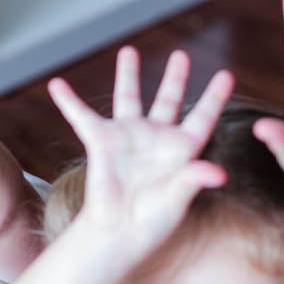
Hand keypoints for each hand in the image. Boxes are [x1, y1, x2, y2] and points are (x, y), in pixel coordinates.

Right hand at [48, 47, 231, 259]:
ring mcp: (128, 138)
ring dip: (128, 75)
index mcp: (181, 150)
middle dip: (174, 77)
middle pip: (168, 100)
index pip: (202, 117)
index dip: (213, 97)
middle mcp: (156, 139)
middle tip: (181, 55)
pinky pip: (82, 117)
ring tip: (128, 51)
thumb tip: (218, 173)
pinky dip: (69, 101)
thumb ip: (193, 179)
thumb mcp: (177, 200)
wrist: (117, 232)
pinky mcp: (101, 142)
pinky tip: (57, 84)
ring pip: (129, 98)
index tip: (226, 74)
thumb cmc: (151, 222)